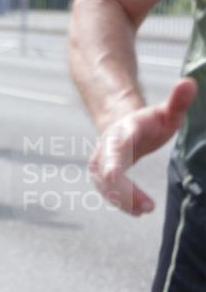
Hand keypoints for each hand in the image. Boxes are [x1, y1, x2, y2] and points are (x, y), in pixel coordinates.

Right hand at [88, 78, 196, 215]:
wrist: (121, 123)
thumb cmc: (148, 121)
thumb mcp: (166, 111)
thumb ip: (178, 100)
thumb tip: (190, 81)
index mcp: (124, 131)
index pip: (117, 147)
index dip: (113, 162)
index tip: (114, 176)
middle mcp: (107, 147)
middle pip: (106, 169)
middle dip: (122, 190)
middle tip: (147, 206)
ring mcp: (101, 161)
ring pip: (104, 183)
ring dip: (122, 200)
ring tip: (146, 209)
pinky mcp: (102, 174)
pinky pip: (107, 190)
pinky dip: (121, 202)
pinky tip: (139, 210)